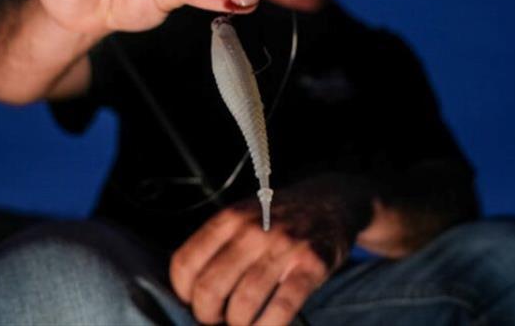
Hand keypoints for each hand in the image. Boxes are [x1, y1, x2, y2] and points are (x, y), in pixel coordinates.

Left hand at [170, 177, 372, 324]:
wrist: (331, 201)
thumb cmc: (279, 218)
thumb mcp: (244, 215)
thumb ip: (218, 244)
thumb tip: (191, 290)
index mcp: (230, 218)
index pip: (185, 262)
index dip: (183, 292)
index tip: (193, 301)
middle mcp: (253, 230)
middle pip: (210, 288)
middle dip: (208, 315)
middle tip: (218, 318)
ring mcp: (283, 247)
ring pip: (243, 303)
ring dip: (238, 324)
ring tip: (242, 323)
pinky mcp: (311, 265)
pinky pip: (280, 308)